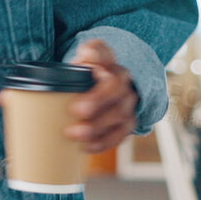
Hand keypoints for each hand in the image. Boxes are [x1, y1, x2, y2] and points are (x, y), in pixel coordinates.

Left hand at [61, 39, 138, 153]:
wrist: (96, 93)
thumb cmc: (80, 79)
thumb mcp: (73, 67)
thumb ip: (73, 63)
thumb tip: (80, 59)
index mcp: (104, 59)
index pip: (102, 53)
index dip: (96, 58)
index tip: (88, 67)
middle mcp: (121, 79)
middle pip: (116, 88)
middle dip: (98, 100)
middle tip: (75, 111)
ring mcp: (127, 102)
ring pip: (121, 113)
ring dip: (98, 126)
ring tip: (75, 134)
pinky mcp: (127, 123)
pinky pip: (121, 134)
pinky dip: (103, 142)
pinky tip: (86, 146)